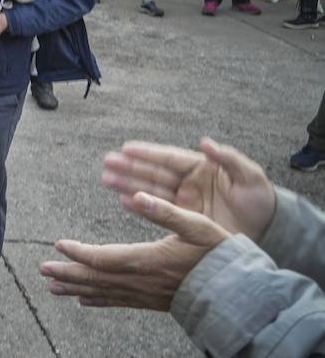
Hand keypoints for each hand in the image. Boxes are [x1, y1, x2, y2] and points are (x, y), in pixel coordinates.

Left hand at [39, 191, 229, 310]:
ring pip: (104, 292)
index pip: (103, 258)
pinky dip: (98, 300)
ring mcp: (146, 294)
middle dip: (68, 274)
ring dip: (76, 288)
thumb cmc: (219, 253)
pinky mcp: (152, 301)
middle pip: (96, 278)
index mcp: (148, 260)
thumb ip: (165, 210)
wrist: (239, 291)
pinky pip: (119, 302)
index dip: (79, 252)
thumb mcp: (196, 224)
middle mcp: (142, 280)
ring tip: (52, 286)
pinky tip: (84, 301)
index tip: (58, 245)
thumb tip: (138, 195)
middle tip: (42, 270)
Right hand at [98, 137, 275, 241]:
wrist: (269, 231)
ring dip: (127, 184)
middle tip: (107, 162)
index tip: (126, 148)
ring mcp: (183, 201)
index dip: (147, 153)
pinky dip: (139, 206)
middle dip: (129, 167)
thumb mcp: (250, 177)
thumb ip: (229, 159)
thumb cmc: (261, 200)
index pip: (169, 158)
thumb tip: (205, 143)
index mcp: (200, 167)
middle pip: (153, 172)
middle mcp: (187, 182)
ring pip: (149, 189)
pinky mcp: (183, 220)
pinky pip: (156, 210)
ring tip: (105, 179)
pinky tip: (123, 201)